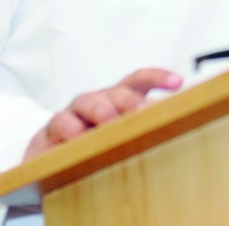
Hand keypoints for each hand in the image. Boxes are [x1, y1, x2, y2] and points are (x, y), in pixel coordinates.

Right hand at [23, 67, 182, 160]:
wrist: (50, 152)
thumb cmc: (92, 139)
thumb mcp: (118, 133)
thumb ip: (140, 126)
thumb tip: (173, 125)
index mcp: (118, 98)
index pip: (139, 80)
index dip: (157, 77)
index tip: (177, 82)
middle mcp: (99, 100)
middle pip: (117, 92)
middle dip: (131, 100)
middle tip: (144, 110)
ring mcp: (75, 111)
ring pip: (89, 102)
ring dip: (102, 111)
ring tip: (110, 122)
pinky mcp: (53, 127)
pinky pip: (61, 122)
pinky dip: (70, 128)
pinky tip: (77, 137)